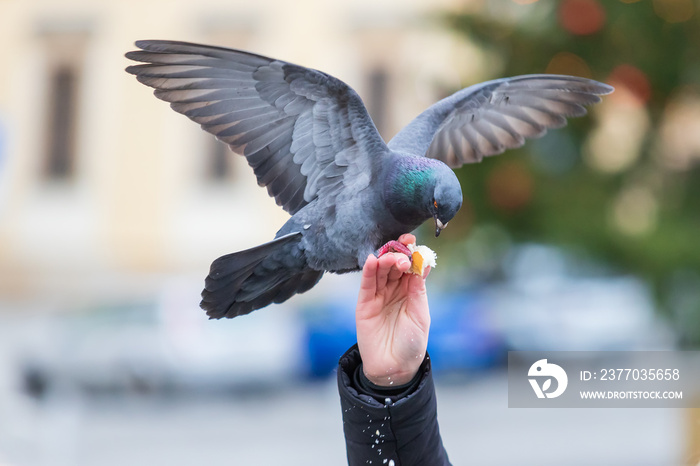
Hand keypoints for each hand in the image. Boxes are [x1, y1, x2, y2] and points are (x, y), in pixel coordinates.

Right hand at [356, 234, 430, 386]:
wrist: (395, 368)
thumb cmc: (411, 342)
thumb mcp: (420, 313)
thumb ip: (417, 289)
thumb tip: (421, 263)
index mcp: (409, 291)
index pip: (409, 266)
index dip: (410, 253)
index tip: (413, 242)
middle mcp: (393, 290)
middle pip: (393, 265)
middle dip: (398, 254)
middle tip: (404, 250)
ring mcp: (378, 296)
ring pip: (380, 272)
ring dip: (385, 261)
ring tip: (391, 258)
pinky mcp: (364, 304)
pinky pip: (367, 284)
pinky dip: (369, 272)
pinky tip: (373, 261)